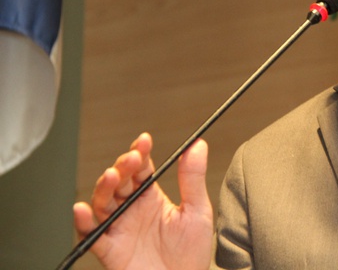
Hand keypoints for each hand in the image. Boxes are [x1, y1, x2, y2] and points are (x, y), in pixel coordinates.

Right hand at [72, 133, 212, 269]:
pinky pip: (91, 236)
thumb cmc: (190, 254)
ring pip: (103, 203)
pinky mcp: (110, 250)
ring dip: (104, 187)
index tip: (144, 141)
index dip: (140, 153)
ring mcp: (119, 228)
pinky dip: (82, 223)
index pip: (142, 169)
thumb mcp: (197, 212)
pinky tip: (82, 210)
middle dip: (123, 167)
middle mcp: (132, 210)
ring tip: (111, 175)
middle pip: (119, 181)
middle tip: (132, 158)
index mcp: (151, 198)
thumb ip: (193, 179)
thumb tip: (197, 145)